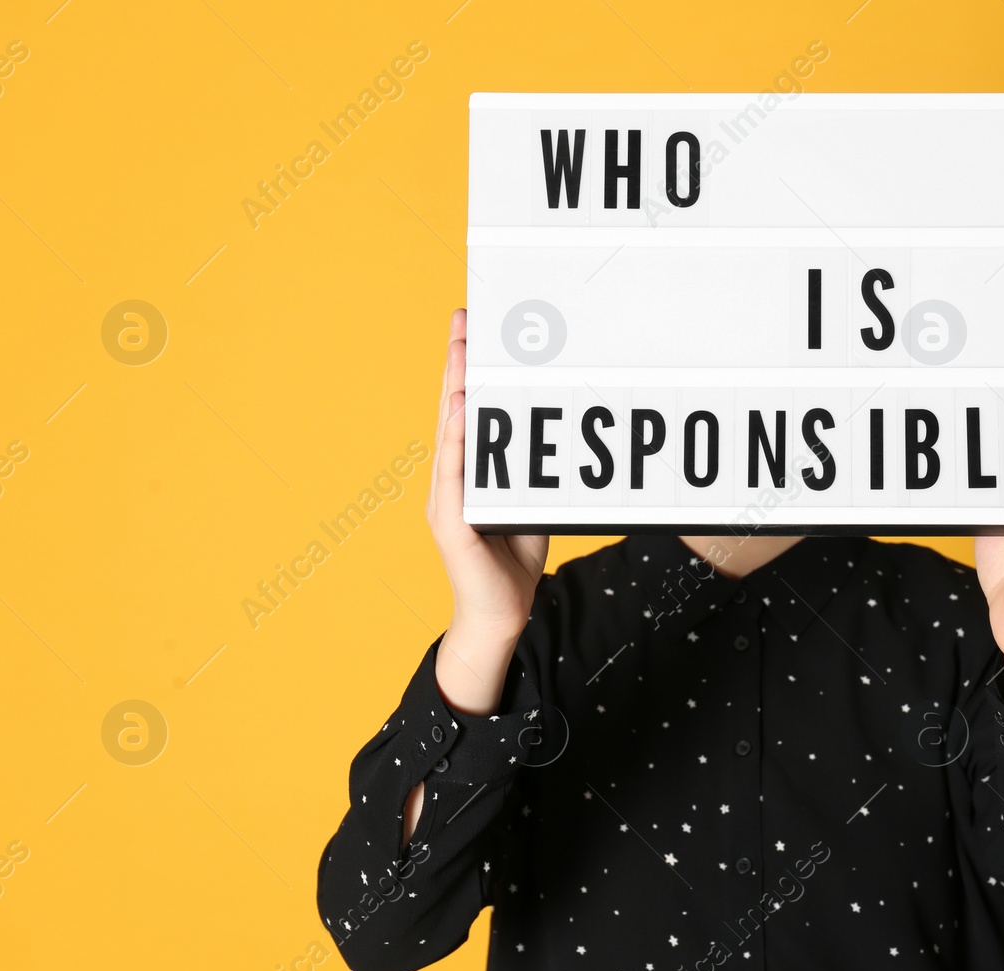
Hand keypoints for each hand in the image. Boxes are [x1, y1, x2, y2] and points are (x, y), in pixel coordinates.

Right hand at [426, 308, 547, 712]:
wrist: (500, 617)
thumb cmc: (513, 561)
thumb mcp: (530, 503)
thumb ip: (533, 470)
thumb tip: (558, 428)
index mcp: (468, 472)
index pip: (468, 410)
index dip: (469, 369)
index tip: (475, 329)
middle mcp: (450, 479)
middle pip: (452, 410)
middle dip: (458, 363)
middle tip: (463, 320)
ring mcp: (446, 500)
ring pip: (450, 434)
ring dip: (457, 391)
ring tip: (464, 353)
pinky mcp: (450, 523)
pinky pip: (454, 475)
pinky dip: (458, 440)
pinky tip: (463, 411)